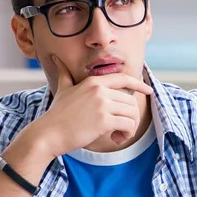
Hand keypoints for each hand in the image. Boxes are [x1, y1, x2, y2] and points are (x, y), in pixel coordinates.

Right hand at [36, 56, 152, 156]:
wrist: (48, 133)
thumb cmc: (56, 114)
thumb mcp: (62, 89)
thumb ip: (64, 74)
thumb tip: (54, 58)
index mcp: (93, 82)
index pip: (123, 78)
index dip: (139, 84)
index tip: (148, 90)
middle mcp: (100, 90)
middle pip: (130, 101)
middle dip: (130, 116)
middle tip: (120, 130)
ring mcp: (102, 104)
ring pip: (132, 113)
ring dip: (130, 127)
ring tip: (118, 135)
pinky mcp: (104, 120)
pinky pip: (128, 125)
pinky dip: (127, 134)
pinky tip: (116, 138)